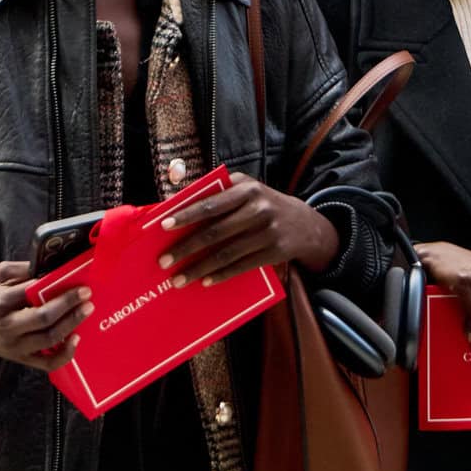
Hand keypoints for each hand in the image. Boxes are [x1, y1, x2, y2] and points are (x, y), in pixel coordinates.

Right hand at [0, 261, 90, 370]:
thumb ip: (21, 270)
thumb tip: (50, 267)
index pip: (30, 293)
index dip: (55, 286)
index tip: (74, 280)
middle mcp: (7, 326)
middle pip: (43, 318)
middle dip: (68, 305)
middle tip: (86, 294)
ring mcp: (15, 346)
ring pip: (49, 339)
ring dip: (71, 324)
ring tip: (86, 310)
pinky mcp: (21, 359)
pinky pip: (47, 363)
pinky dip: (64, 355)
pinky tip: (76, 340)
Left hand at [158, 173, 337, 287]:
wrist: (306, 225)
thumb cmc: (264, 205)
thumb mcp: (247, 189)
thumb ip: (219, 192)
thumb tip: (178, 205)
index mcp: (247, 189)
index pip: (211, 203)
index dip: (186, 215)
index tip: (163, 226)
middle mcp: (259, 208)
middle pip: (215, 231)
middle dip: (186, 248)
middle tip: (164, 261)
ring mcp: (268, 231)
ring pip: (227, 253)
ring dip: (199, 268)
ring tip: (179, 279)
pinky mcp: (275, 252)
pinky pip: (242, 266)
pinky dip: (222, 274)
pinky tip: (205, 281)